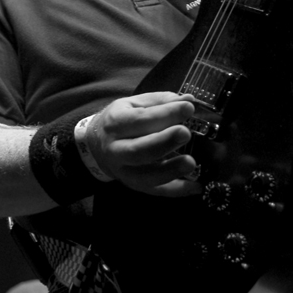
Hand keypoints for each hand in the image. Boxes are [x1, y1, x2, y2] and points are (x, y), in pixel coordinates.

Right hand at [86, 91, 201, 197]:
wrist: (97, 144)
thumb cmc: (121, 121)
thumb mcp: (135, 104)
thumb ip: (161, 102)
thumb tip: (188, 101)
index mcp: (115, 123)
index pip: (140, 119)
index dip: (165, 114)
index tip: (188, 108)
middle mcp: (115, 149)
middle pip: (138, 150)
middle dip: (164, 142)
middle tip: (185, 133)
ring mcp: (124, 171)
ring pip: (145, 176)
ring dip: (170, 171)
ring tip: (190, 162)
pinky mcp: (134, 185)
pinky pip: (156, 191)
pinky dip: (177, 190)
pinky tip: (195, 186)